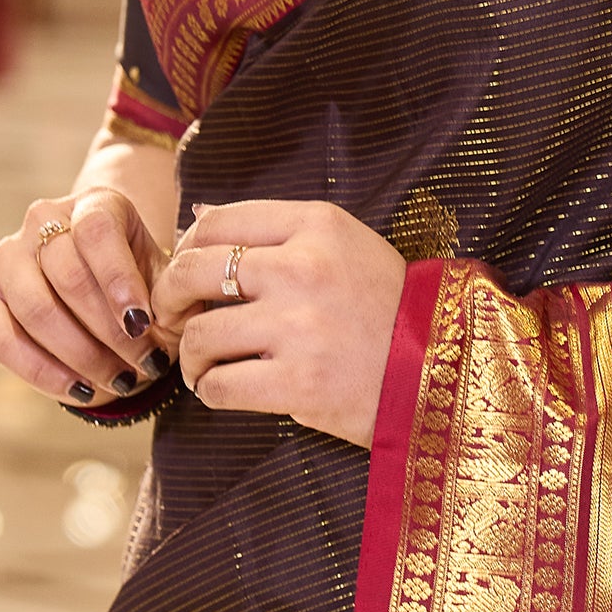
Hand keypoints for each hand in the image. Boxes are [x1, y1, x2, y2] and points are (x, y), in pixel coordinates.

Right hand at [0, 188, 171, 407]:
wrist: (104, 290)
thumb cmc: (142, 285)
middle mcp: (41, 220)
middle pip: (67, 274)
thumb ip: (173, 295)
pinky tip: (81, 390)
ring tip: (121, 381)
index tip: (142, 323)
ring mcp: (5, 257)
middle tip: (145, 365)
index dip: (118, 278)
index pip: (96, 230)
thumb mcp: (166, 281)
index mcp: (93, 203)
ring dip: (82, 355)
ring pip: (34, 308)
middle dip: (109, 331)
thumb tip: (162, 319)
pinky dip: (42, 372)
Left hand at [150, 201, 406, 447]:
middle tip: (172, 318)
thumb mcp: (346, 245)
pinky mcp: (299, 384)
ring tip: (205, 365)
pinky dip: (211, 391)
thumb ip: (277, 231)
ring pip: (199, 335)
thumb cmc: (390, 308)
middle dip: (168, 298)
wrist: (443, 369)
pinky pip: (219, 386)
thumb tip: (197, 220)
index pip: (216, 222)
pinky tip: (224, 388)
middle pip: (192, 271)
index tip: (187, 275)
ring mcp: (300, 328)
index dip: (185, 249)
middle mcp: (305, 268)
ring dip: (191, 355)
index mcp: (317, 225)